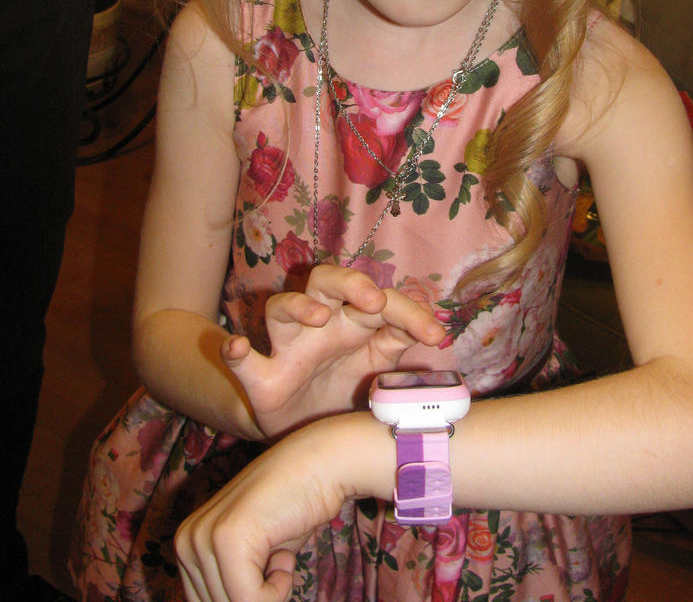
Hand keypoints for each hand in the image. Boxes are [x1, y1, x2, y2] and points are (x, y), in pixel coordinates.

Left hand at [175, 419, 351, 601]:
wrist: (323, 464)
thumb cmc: (295, 509)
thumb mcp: (254, 555)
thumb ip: (234, 583)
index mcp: (186, 544)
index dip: (247, 593)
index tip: (264, 560)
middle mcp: (186, 540)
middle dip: (256, 592)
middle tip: (274, 550)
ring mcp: (204, 537)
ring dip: (271, 590)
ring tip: (278, 542)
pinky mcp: (228, 539)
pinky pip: (252, 601)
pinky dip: (280, 588)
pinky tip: (284, 551)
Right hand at [223, 264, 443, 437]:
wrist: (306, 433)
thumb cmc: (345, 390)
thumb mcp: (378, 367)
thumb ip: (397, 344)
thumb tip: (433, 331)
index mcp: (354, 322)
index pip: (381, 302)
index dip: (409, 312)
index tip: (436, 335)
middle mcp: (320, 326)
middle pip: (327, 281)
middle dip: (350, 283)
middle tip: (374, 301)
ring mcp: (287, 348)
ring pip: (281, 308)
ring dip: (298, 306)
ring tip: (319, 317)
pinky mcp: (262, 379)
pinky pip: (242, 359)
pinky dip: (235, 352)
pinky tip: (235, 348)